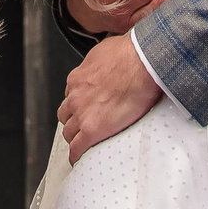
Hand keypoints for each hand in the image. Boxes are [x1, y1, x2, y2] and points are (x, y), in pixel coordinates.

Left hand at [57, 35, 163, 161]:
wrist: (141, 64)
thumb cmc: (131, 55)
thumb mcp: (108, 50)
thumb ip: (104, 60)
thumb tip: (112, 57)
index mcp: (79, 77)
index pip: (72, 95)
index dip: (79, 103)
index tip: (86, 108)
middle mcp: (76, 95)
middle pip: (66, 114)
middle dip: (73, 121)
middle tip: (84, 126)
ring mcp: (82, 113)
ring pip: (68, 132)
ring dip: (75, 137)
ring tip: (84, 144)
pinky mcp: (91, 129)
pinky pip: (77, 148)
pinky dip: (76, 155)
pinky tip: (80, 159)